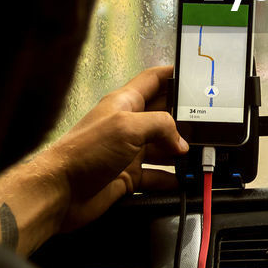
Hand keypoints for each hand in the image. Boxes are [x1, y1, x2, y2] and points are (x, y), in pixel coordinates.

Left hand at [41, 65, 187, 232]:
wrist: (60, 192)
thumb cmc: (83, 153)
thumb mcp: (128, 127)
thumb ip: (160, 125)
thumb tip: (180, 139)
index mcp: (124, 103)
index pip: (153, 80)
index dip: (174, 75)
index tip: (194, 74)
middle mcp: (127, 125)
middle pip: (164, 115)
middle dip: (185, 118)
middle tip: (208, 121)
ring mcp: (128, 151)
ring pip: (163, 147)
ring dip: (180, 151)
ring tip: (199, 153)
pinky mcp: (127, 176)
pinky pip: (156, 175)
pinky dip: (171, 178)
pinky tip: (182, 179)